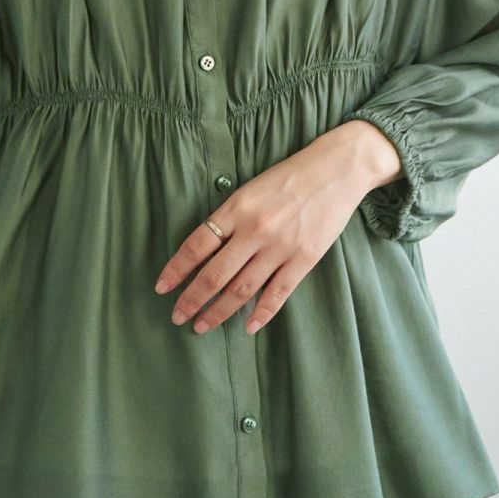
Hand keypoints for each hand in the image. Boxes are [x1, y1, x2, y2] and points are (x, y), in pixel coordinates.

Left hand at [153, 121, 396, 334]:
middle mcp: (254, 230)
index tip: (162, 287)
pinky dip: (261, 313)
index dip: (176, 269)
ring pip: (241, 289)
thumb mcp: (250, 188)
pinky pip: (277, 293)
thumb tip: (205, 249)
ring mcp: (280, 247)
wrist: (337, 169)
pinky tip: (247, 328)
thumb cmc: (290, 175)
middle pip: (214, 274)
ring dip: (218, 311)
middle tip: (177, 316)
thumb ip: (229, 217)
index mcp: (236, 208)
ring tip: (201, 325)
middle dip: (192, 299)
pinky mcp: (304, 259)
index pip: (196, 245)